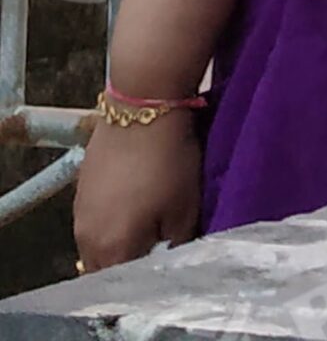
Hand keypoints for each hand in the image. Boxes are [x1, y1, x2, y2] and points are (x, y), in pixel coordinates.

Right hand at [72, 109, 201, 270]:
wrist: (142, 106)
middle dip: (131, 258)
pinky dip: (110, 217)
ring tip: (146, 216)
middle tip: (157, 239)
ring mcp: (79, 213)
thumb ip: (176, 243)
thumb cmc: (167, 159)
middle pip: (106, 266)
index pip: (127, 282)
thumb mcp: (185, 207)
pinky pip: (93, 219)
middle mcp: (86, 238)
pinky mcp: (80, 188)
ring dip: (118, 238)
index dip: (148, 272)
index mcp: (112, 250)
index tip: (166, 256)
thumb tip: (170, 254)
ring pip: (97, 243)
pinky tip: (132, 196)